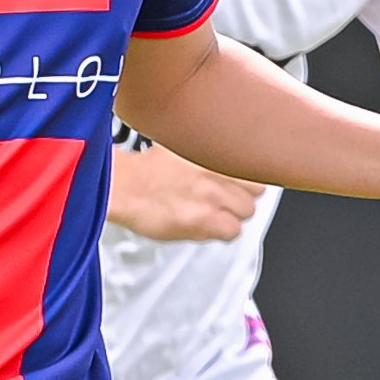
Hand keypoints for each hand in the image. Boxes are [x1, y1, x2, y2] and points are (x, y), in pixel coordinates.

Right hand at [107, 144, 264, 242]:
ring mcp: (212, 196)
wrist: (122, 186)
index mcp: (214, 149)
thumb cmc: (144, 170)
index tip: (238, 183)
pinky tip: (205, 227)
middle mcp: (217, 170)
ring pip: (247, 212)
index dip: (246, 178)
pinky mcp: (203, 219)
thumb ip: (209, 154)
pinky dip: (222, 232)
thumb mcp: (182, 147)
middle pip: (256, 190)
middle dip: (241, 196)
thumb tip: (227, 163)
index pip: (255, 164)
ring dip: (232, 215)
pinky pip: (232, 232)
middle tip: (223, 200)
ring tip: (212, 214)